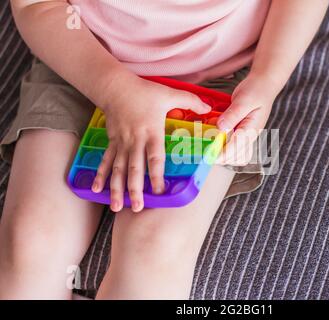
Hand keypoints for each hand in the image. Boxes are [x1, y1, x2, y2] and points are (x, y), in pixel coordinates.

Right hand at [91, 75, 210, 211]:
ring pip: (118, 170)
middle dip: (135, 189)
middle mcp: (135, 141)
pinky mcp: (112, 142)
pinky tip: (96, 190)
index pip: (155, 158)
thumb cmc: (144, 92)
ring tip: (116, 207)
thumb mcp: (169, 94)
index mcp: (151, 132)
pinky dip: (100, 175)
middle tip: (137, 207)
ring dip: (117, 189)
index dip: (157, 176)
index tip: (159, 191)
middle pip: (135, 169)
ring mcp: (121, 143)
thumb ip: (190, 101)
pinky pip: (106, 161)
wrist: (115, 87)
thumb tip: (208, 108)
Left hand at [216, 73, 275, 165]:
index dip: (221, 154)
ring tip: (211, 148)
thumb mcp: (243, 100)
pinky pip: (236, 149)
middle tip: (206, 152)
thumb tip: (220, 128)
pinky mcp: (243, 133)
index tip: (208, 156)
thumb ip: (232, 115)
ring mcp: (247, 136)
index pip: (236, 148)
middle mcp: (250, 136)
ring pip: (237, 156)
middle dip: (221, 158)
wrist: (264, 85)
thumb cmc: (256, 90)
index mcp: (251, 129)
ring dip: (224, 156)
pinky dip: (226, 150)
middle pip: (236, 157)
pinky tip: (217, 142)